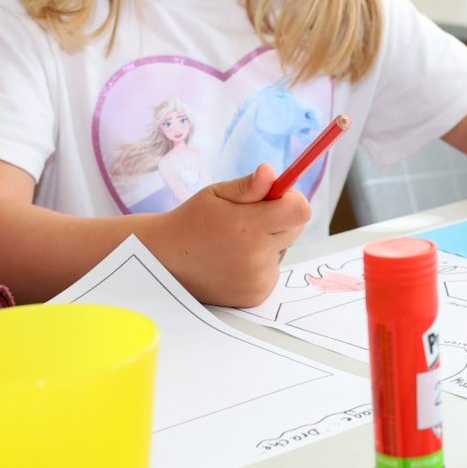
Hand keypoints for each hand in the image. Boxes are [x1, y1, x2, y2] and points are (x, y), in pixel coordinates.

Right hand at [147, 165, 309, 307]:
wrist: (167, 260)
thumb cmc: (193, 220)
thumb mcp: (216, 195)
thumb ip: (248, 186)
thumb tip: (271, 172)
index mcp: (247, 226)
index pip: (299, 211)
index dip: (292, 200)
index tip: (275, 197)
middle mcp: (255, 256)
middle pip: (296, 229)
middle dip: (280, 219)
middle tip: (250, 219)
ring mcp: (257, 279)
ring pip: (283, 250)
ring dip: (269, 243)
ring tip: (235, 243)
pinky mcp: (256, 294)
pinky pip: (273, 270)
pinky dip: (261, 263)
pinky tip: (235, 260)